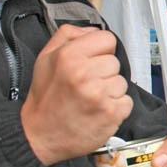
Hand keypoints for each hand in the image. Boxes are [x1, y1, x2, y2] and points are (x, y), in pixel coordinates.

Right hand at [22, 25, 132, 164]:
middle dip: (103, 72)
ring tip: (90, 99)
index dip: (100, 51)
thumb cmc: (45, 98)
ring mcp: (100, 94)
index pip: (108, 39)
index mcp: (69, 56)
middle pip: (115, 62)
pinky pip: (126, 101)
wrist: (40, 135)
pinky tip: (98, 111)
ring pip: (122, 82)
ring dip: (110, 91)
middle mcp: (85, 73)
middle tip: (86, 85)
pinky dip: (116, 107)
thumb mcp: (46, 58)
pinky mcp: (112, 113)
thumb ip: (69, 35)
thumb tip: (93, 30)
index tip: (90, 62)